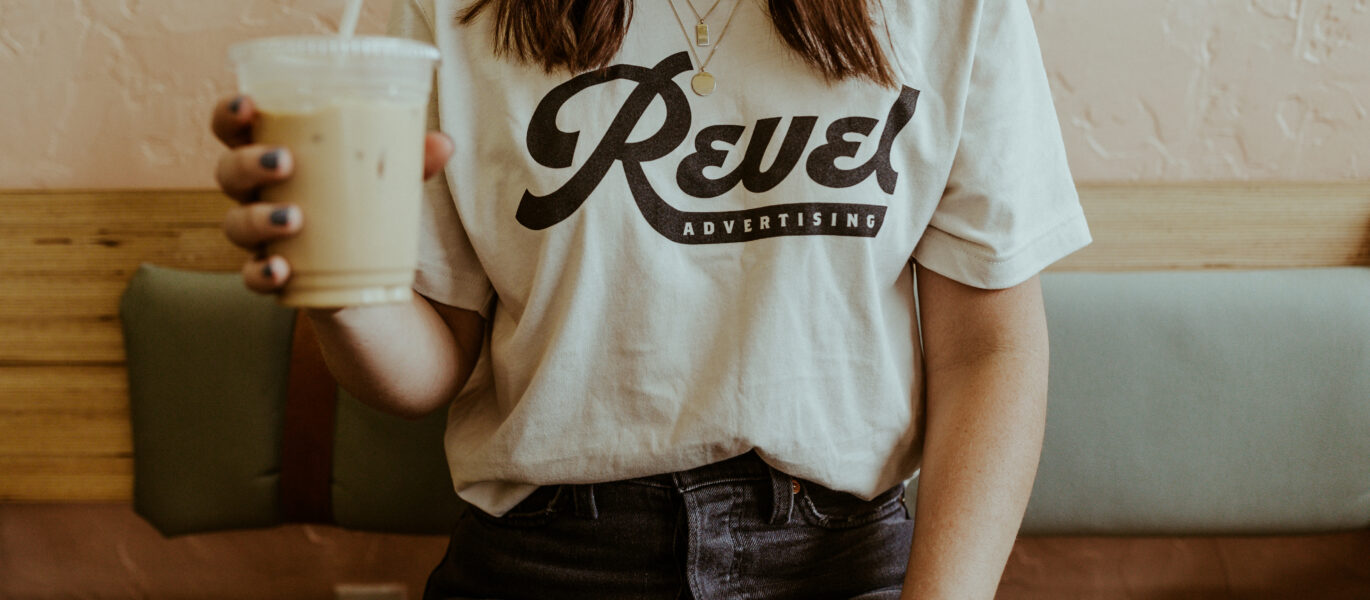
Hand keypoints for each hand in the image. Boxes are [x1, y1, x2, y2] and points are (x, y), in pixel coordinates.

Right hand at [210, 94, 454, 293]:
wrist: (365, 275)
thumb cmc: (362, 205)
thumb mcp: (386, 180)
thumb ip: (410, 161)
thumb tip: (443, 144)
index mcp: (273, 154)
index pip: (233, 128)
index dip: (229, 114)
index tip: (248, 105)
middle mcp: (256, 194)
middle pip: (228, 173)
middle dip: (249, 164)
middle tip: (284, 162)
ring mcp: (260, 236)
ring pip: (235, 224)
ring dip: (258, 219)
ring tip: (294, 219)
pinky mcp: (272, 276)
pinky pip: (252, 276)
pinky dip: (262, 273)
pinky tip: (282, 270)